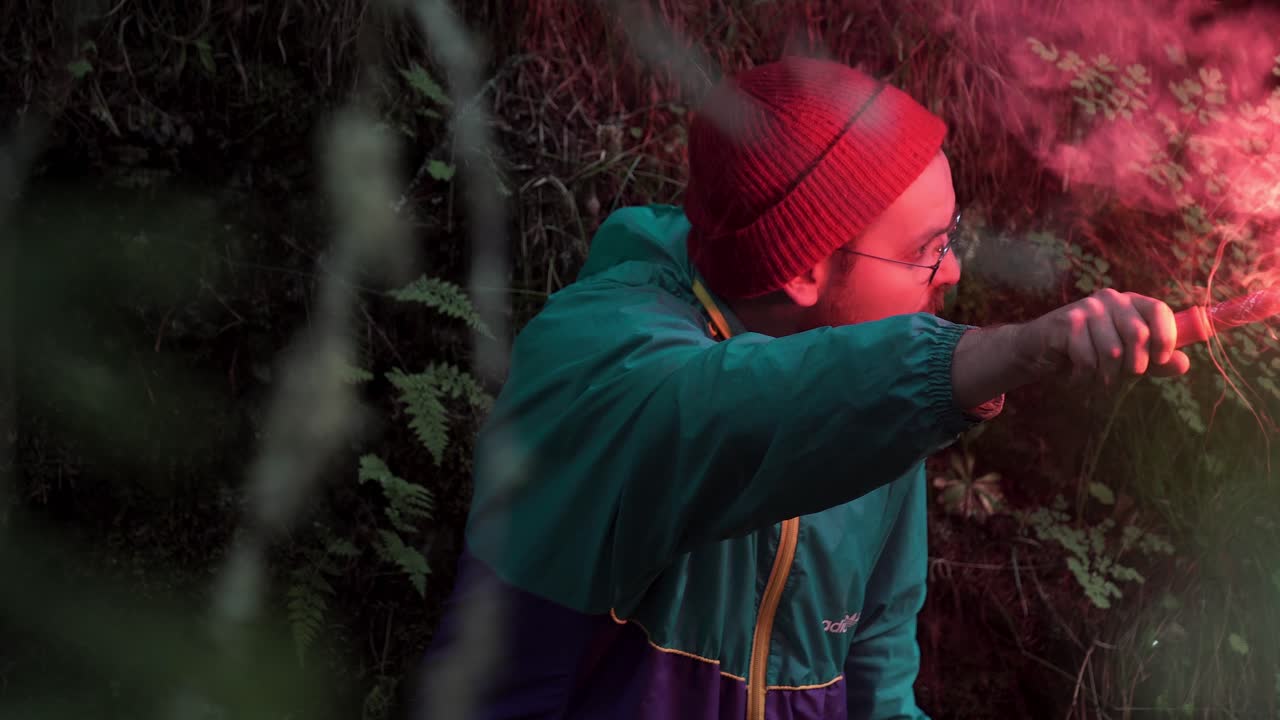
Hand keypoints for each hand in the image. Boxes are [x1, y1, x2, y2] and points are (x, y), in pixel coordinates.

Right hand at [1016, 289, 1191, 384]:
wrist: (1038, 352)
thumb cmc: (1087, 354)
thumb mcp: (1126, 358)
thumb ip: (1155, 361)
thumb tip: (1184, 364)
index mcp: (1130, 303)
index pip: (1159, 310)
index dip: (1166, 338)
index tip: (1160, 360)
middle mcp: (1110, 300)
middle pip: (1138, 335)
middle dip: (1133, 367)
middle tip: (1121, 379)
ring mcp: (1087, 309)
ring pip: (1112, 353)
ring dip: (1105, 378)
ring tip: (1095, 381)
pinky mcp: (1066, 323)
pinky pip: (1087, 360)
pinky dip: (1083, 378)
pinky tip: (1075, 377)